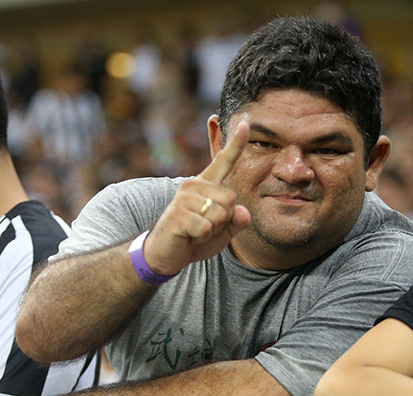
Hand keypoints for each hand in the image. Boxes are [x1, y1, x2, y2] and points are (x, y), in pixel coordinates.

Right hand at [142, 121, 251, 275]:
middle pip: (231, 198)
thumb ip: (236, 221)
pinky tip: (189, 235)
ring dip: (213, 229)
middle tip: (205, 225)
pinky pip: (207, 227)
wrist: (166, 254)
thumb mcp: (223, 230)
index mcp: (207, 184)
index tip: (246, 124)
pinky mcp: (178, 214)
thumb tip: (243, 212)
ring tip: (196, 230)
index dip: (237, 144)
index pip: (224, 161)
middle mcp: (194, 184)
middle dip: (225, 219)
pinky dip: (202, 237)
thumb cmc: (196, 237)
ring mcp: (184, 198)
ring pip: (220, 214)